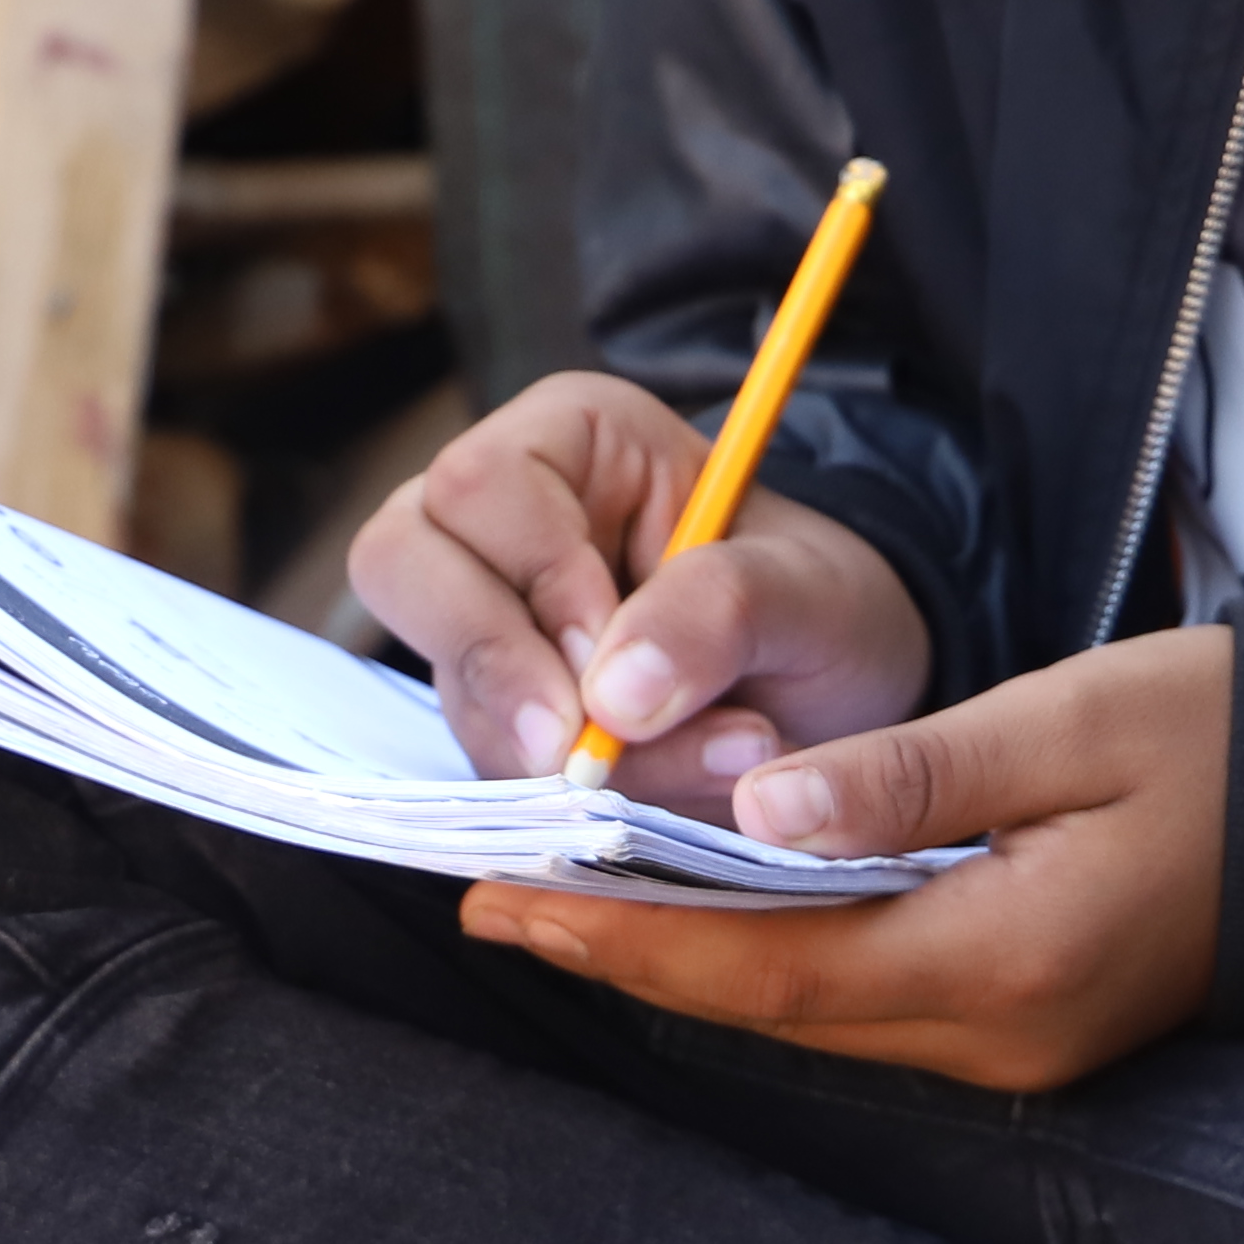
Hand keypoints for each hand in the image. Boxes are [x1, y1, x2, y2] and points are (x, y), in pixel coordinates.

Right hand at [349, 372, 931, 818]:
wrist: (842, 698)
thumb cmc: (823, 607)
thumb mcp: (809, 593)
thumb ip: (720, 612)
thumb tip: (613, 695)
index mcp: (573, 441)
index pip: (483, 486)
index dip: (534, 577)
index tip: (607, 659)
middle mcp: (504, 520)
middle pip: (402, 562)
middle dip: (493, 665)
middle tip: (580, 750)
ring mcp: (487, 623)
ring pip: (446, 684)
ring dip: (553, 755)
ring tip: (698, 765)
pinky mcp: (497, 718)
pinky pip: (484, 765)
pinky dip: (568, 802)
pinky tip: (665, 796)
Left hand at [459, 625, 1231, 1091]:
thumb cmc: (1237, 740)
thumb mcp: (1071, 721)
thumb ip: (911, 775)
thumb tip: (752, 807)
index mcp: (1003, 960)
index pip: (769, 964)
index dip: (628, 931)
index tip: (508, 888)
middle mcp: (996, 1034)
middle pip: (770, 1004)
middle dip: (626, 948)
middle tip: (489, 888)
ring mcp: (1013, 1046)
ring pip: (809, 1009)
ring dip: (687, 956)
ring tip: (561, 892)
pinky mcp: (1024, 1024)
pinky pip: (862, 998)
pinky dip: (767, 955)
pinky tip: (702, 906)